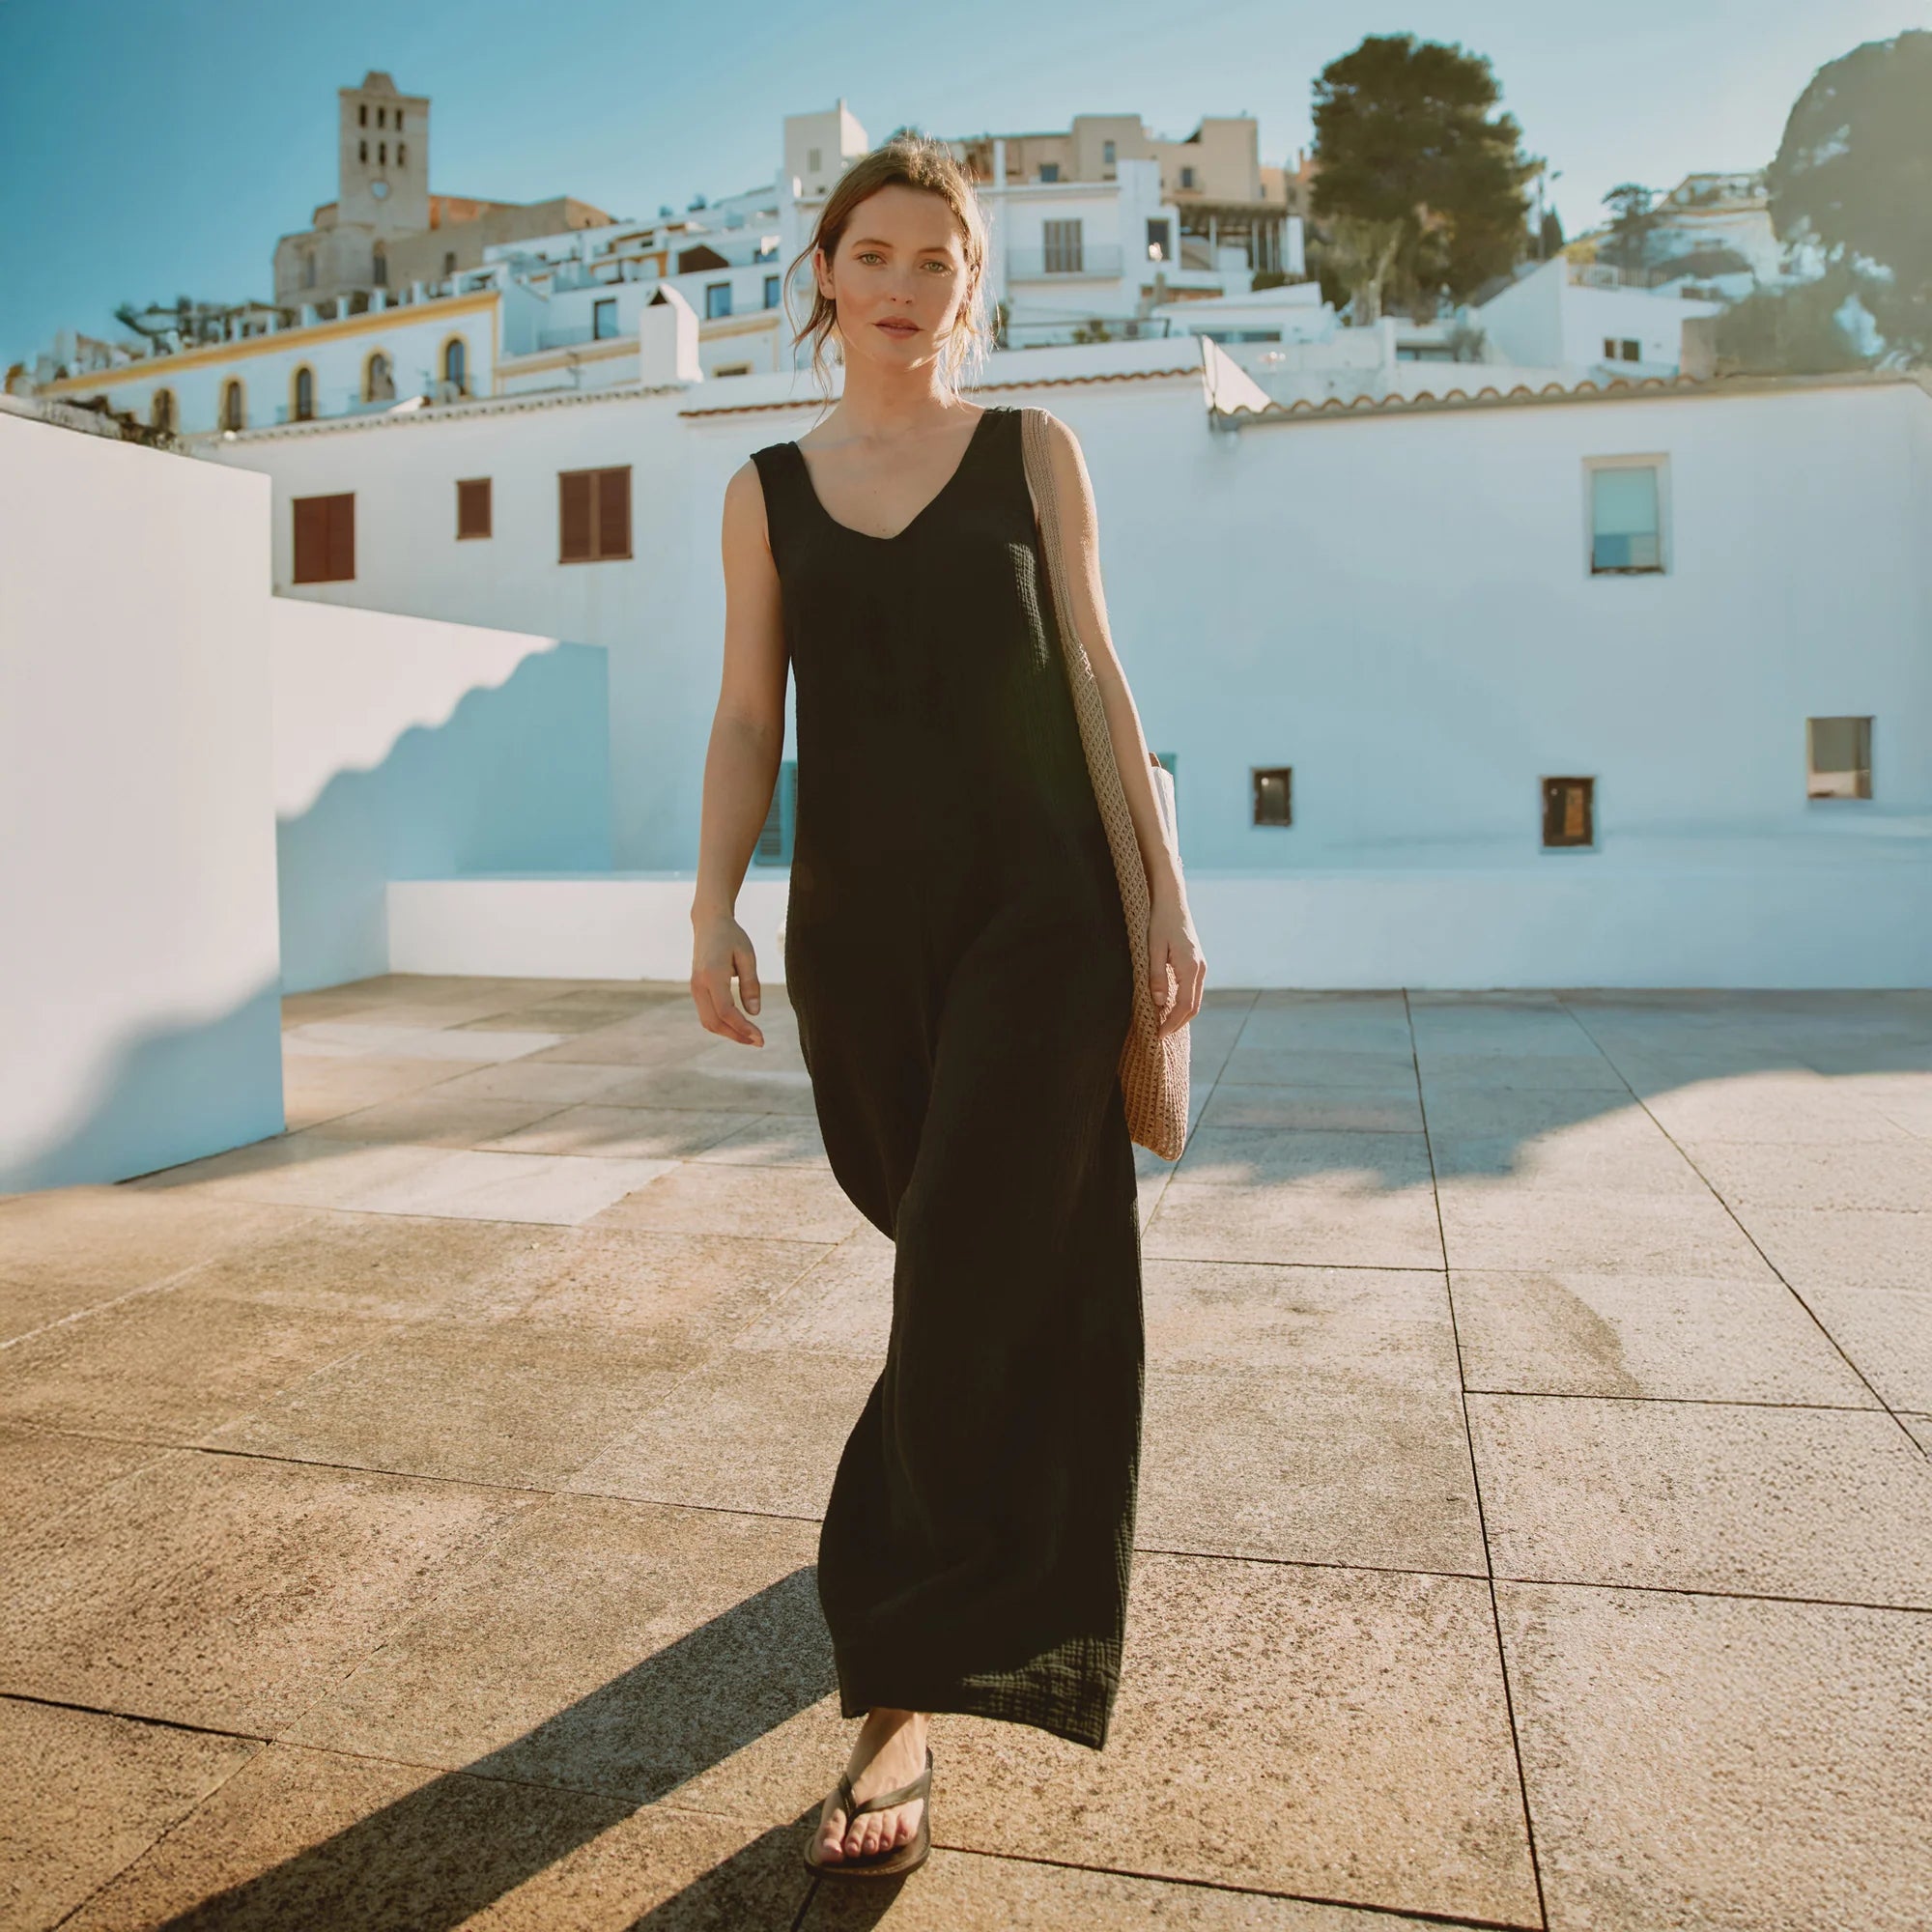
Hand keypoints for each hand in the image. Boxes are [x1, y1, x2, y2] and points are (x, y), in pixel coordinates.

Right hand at [690, 914, 763, 1046]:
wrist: (709, 923)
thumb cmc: (731, 937)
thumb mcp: (747, 956)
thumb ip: (750, 984)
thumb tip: (754, 1013)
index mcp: (712, 975)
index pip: (726, 1011)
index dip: (743, 1028)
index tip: (760, 1037)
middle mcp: (699, 984)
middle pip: (715, 1022)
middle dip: (737, 1036)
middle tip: (759, 1042)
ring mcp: (695, 988)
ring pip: (708, 1021)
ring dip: (729, 1033)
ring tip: (751, 1037)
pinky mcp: (696, 989)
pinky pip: (707, 1014)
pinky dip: (722, 1025)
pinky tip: (739, 1026)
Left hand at [1147, 895, 1204, 1035]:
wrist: (1172, 902)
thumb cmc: (1160, 923)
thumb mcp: (1153, 949)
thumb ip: (1156, 976)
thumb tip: (1159, 1003)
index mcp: (1190, 967)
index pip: (1184, 1006)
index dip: (1172, 1023)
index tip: (1158, 1035)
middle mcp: (1200, 969)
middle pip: (1193, 1007)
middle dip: (1177, 1023)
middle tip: (1159, 1035)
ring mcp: (1201, 967)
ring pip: (1194, 1000)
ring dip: (1181, 1015)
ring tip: (1163, 1024)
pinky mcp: (1197, 964)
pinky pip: (1193, 990)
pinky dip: (1183, 1003)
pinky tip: (1169, 1007)